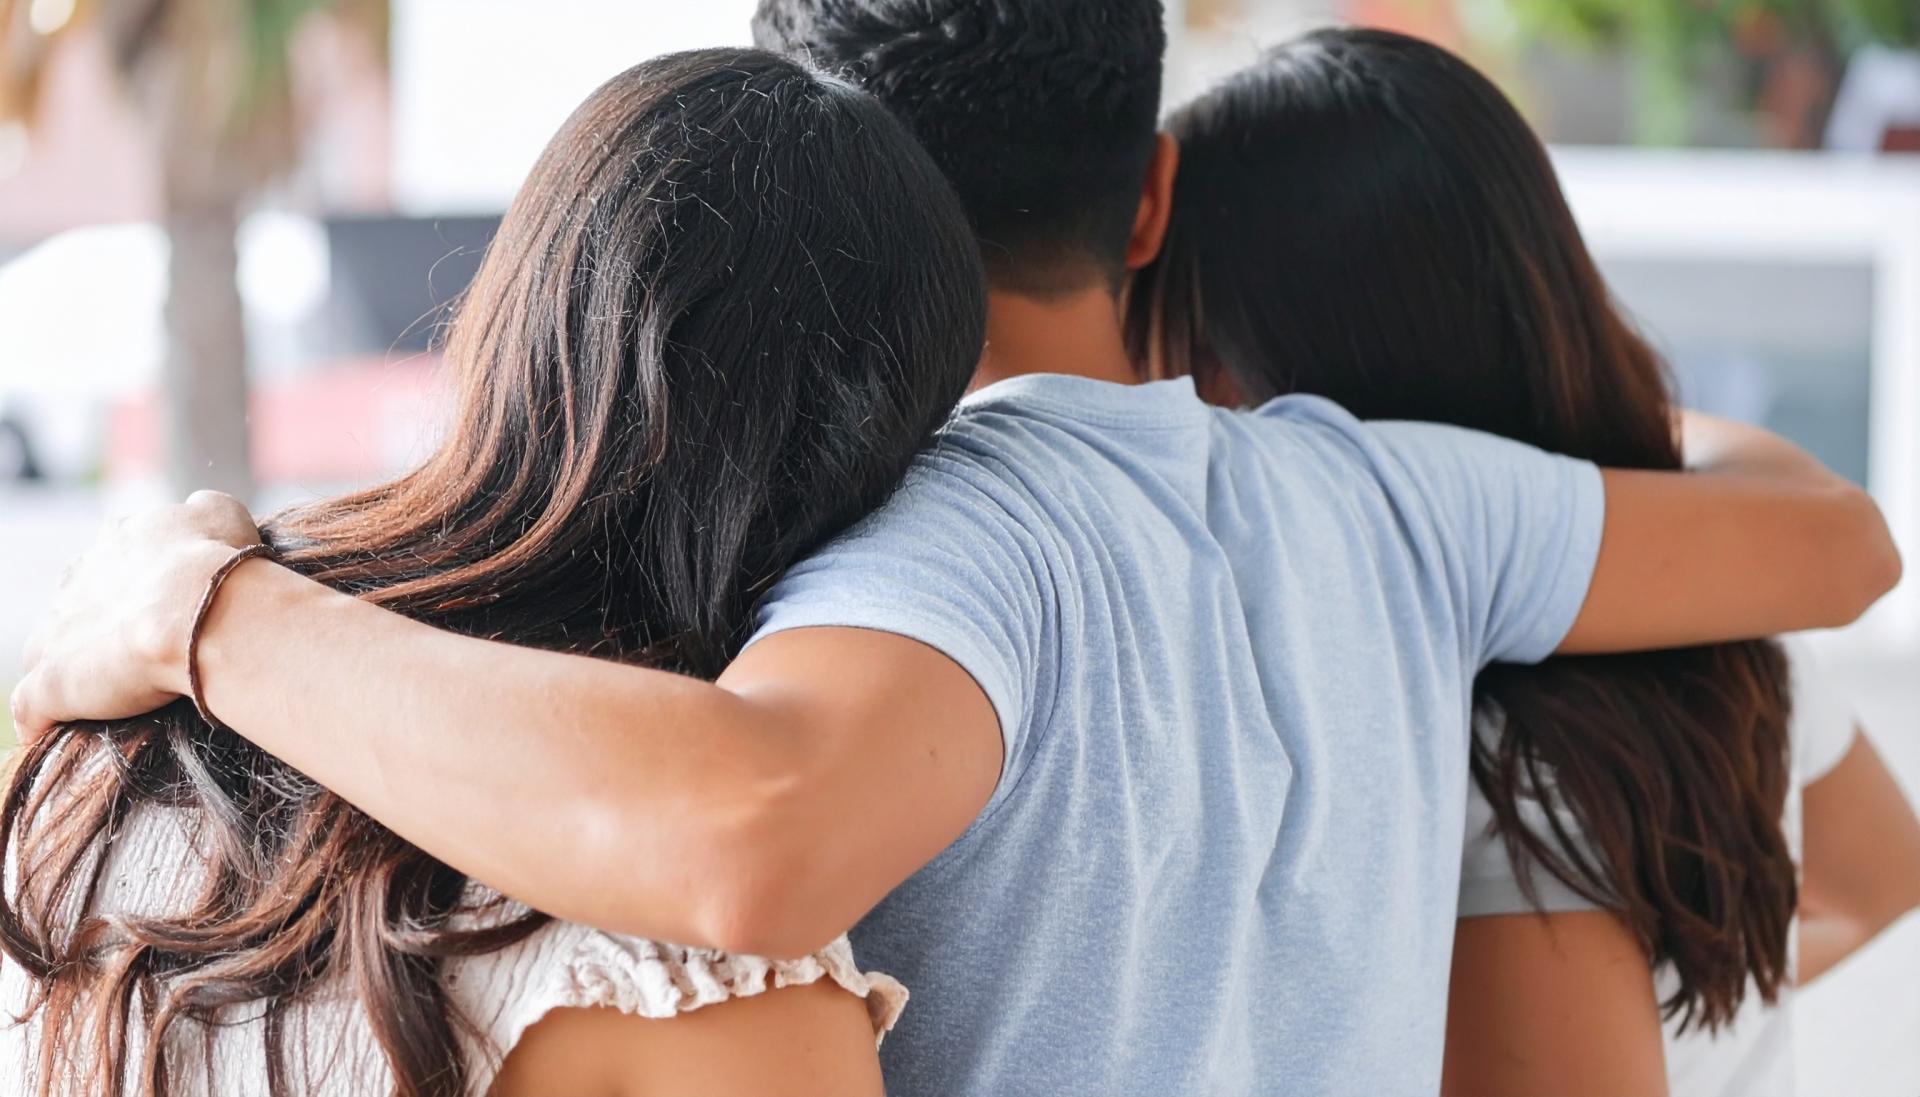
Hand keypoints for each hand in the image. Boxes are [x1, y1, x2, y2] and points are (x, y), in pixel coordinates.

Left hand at [10, 491, 261, 741]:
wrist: (199, 610)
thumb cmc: (220, 563)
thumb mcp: (222, 513)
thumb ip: (203, 509)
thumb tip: (197, 508)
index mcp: (118, 541)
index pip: (115, 560)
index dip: (138, 584)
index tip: (165, 603)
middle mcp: (80, 578)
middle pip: (76, 603)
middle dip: (99, 622)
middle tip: (141, 645)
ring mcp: (58, 630)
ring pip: (46, 649)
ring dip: (69, 667)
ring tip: (101, 690)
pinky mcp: (53, 681)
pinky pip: (32, 705)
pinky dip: (42, 717)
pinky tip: (56, 728)